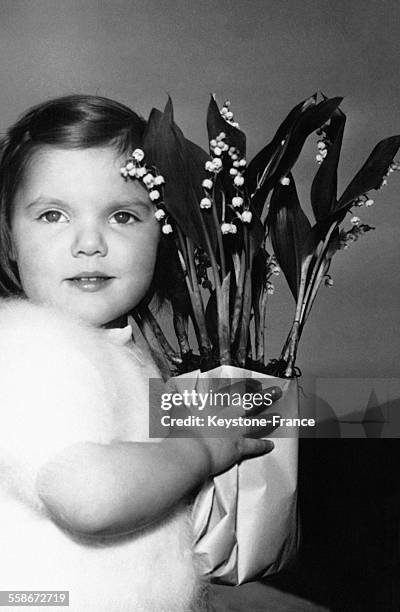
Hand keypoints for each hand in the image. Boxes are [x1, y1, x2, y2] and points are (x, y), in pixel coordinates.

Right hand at [167, 379, 281, 476]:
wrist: (189, 450)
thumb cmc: (181, 430)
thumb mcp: (175, 408)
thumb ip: (174, 396)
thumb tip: (170, 385)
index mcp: (214, 404)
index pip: (233, 391)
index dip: (246, 386)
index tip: (255, 383)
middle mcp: (227, 415)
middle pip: (251, 403)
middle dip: (265, 397)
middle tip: (277, 392)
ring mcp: (234, 430)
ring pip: (257, 422)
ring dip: (269, 419)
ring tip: (279, 416)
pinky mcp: (238, 447)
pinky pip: (254, 446)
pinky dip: (263, 446)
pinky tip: (271, 444)